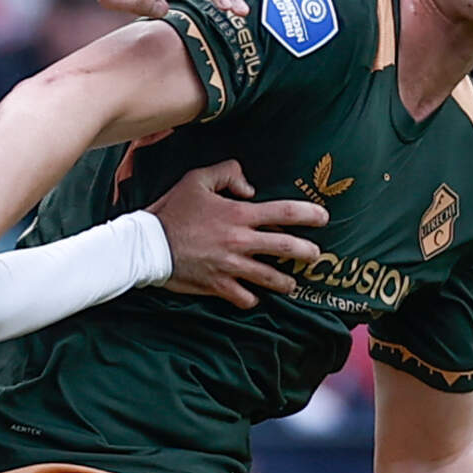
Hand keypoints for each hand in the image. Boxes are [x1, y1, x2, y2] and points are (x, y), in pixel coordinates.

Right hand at [151, 162, 324, 307]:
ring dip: (286, 282)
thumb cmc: (172, 210)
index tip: (324, 218)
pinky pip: (245, 298)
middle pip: (288, 249)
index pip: (286, 212)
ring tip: (291, 283)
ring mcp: (231, 267)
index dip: (310, 214)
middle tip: (315, 256)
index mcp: (239, 214)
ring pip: (272, 279)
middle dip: (308, 253)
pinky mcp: (219, 286)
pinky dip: (251, 298)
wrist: (148, 245)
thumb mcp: (197, 180)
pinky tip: (253, 295)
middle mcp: (241, 241)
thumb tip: (251, 188)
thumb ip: (228, 173)